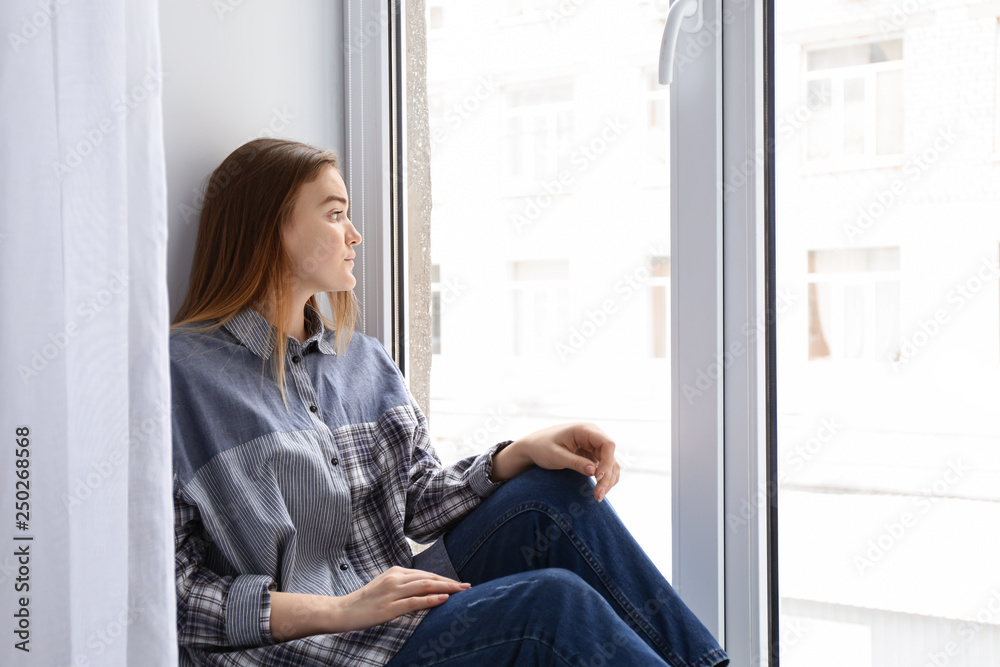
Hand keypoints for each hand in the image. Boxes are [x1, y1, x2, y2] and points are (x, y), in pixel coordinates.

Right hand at [269, 566, 468, 640]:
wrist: (342, 611)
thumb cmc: (365, 601)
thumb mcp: (384, 587)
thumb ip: (402, 585)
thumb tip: (423, 587)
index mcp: (395, 572)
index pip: (425, 574)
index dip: (443, 578)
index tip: (458, 583)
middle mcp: (395, 578)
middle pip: (428, 578)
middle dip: (449, 581)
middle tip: (467, 586)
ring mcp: (392, 592)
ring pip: (425, 586)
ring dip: (446, 587)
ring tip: (461, 590)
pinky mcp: (389, 607)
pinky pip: (414, 602)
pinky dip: (431, 599)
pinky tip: (444, 599)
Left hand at [491, 422, 620, 501]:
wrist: (533, 447)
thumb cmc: (541, 447)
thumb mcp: (555, 456)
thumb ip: (575, 462)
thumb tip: (595, 472)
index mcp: (585, 430)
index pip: (607, 444)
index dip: (607, 462)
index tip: (597, 478)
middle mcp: (593, 436)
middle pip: (610, 456)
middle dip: (607, 476)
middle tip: (598, 495)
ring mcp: (594, 446)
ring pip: (610, 464)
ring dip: (607, 481)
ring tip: (598, 497)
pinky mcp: (592, 456)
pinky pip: (605, 468)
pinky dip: (605, 479)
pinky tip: (599, 491)